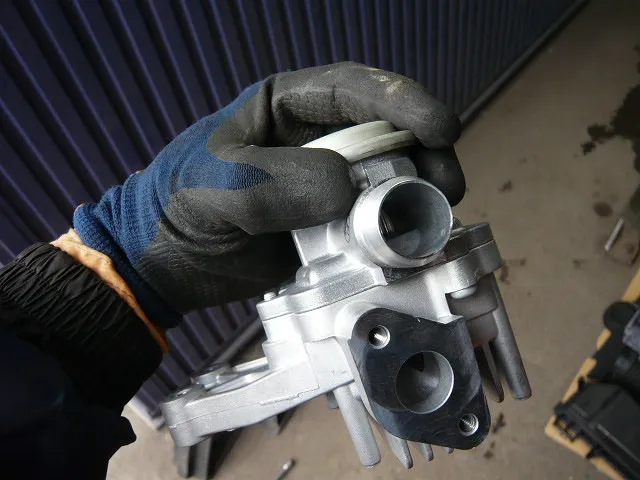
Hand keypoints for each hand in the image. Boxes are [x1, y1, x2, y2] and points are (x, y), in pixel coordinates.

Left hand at [74, 62, 463, 326]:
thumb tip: (349, 191)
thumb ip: (280, 183)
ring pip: (389, 181)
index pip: (352, 90)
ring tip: (436, 217)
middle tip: (447, 186)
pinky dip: (396, 235)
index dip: (402, 101)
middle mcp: (316, 143)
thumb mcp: (220, 184)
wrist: (167, 267)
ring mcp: (328, 188)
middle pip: (387, 135)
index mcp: (287, 109)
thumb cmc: (179, 207)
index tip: (440, 126)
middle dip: (424, 155)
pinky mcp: (332, 230)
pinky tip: (412, 247)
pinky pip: (374, 226)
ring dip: (418, 197)